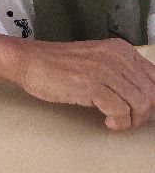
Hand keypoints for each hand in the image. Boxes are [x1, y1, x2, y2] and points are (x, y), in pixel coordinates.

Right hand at [13, 37, 154, 130]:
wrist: (29, 61)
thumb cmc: (59, 66)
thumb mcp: (97, 62)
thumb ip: (120, 74)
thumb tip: (145, 98)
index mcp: (121, 49)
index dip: (153, 100)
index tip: (140, 112)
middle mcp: (117, 56)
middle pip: (152, 93)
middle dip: (143, 114)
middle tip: (127, 120)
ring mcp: (104, 69)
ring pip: (141, 104)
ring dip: (132, 120)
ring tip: (117, 121)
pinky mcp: (91, 84)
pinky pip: (121, 111)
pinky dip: (119, 123)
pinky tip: (108, 122)